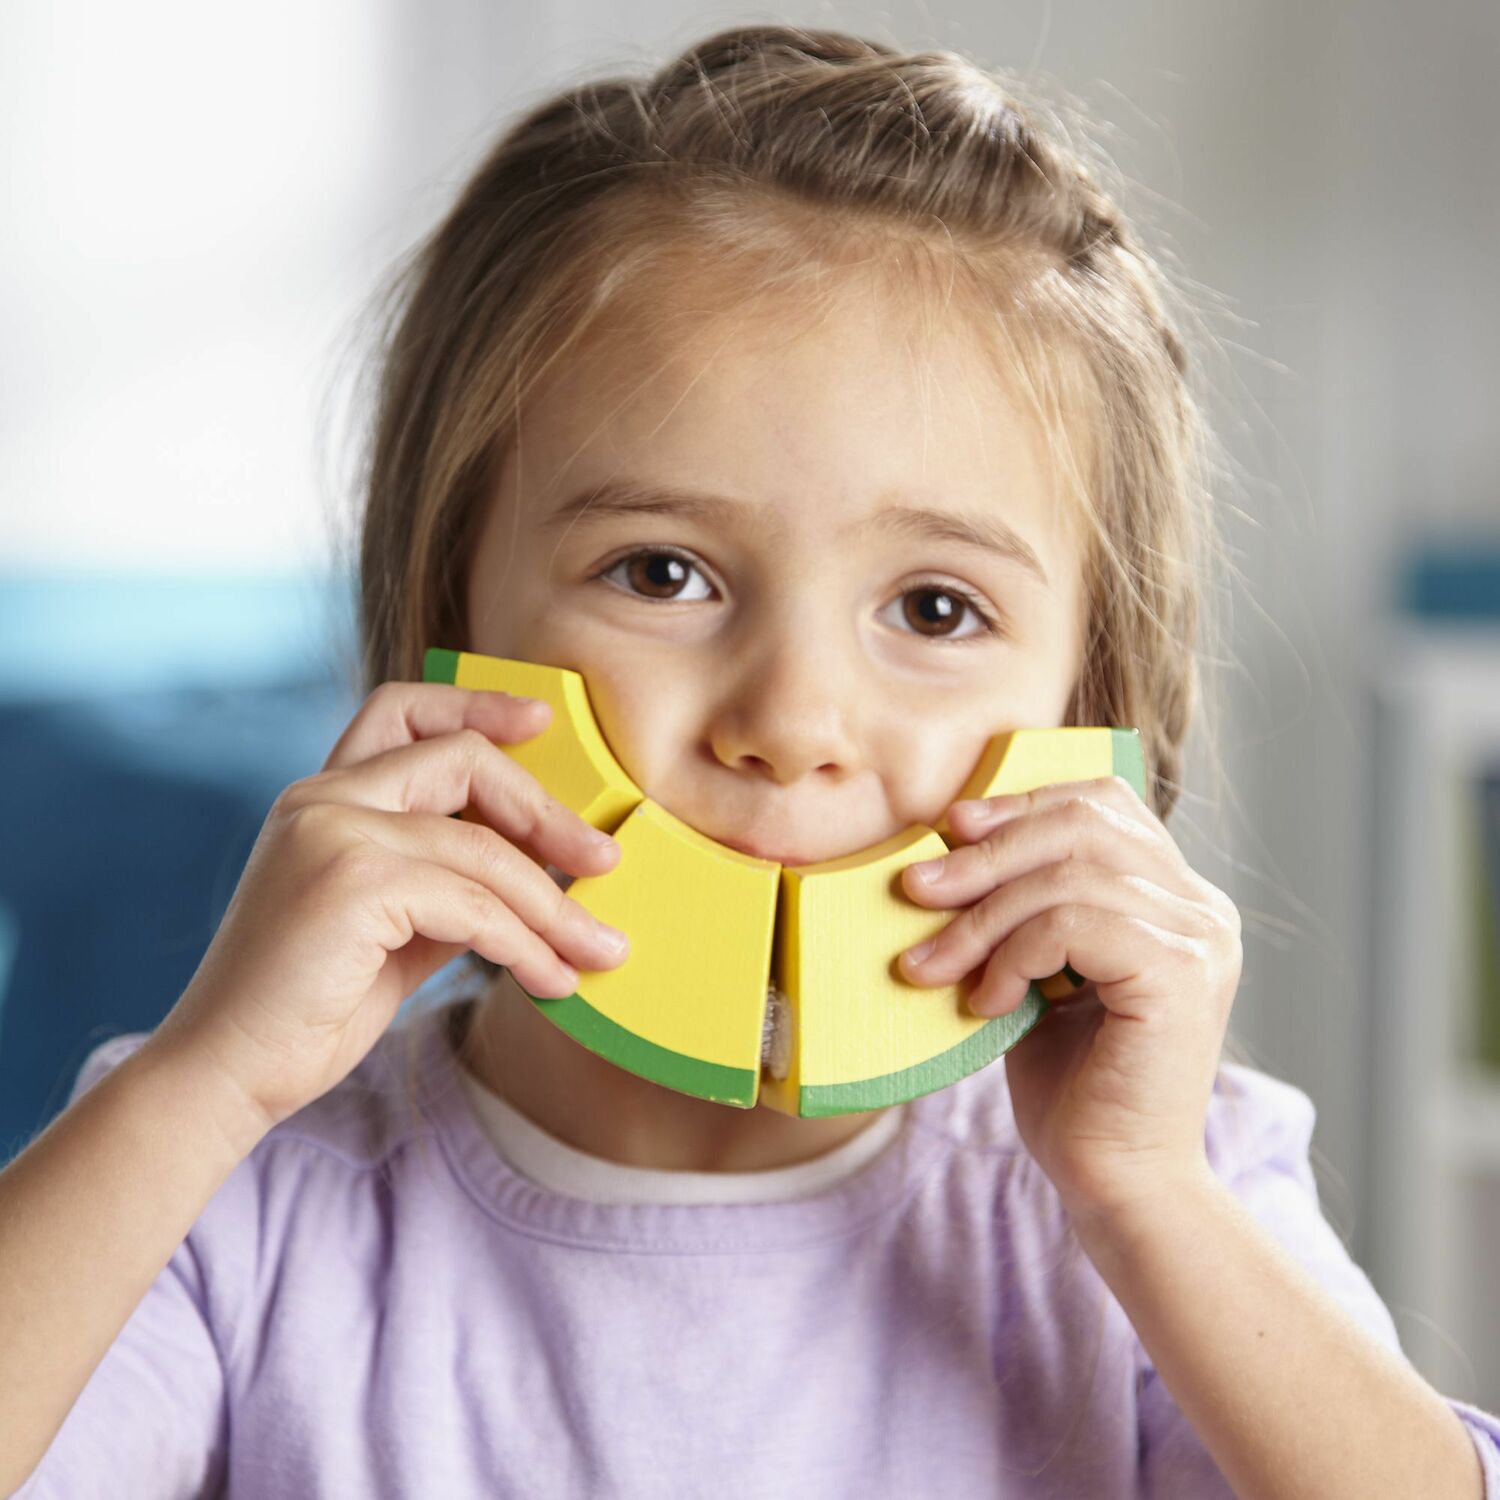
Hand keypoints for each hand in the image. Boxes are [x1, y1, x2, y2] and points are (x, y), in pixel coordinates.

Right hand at [149, 680, 630, 1133]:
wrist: (228, 1072)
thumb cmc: (307, 1007)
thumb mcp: (391, 928)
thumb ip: (446, 887)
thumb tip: (539, 879)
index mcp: (322, 798)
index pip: (402, 711)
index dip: (477, 704)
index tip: (541, 719)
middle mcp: (322, 800)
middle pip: (462, 759)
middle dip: (546, 809)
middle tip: (604, 857)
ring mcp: (333, 834)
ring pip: (484, 849)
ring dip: (555, 906)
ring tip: (600, 949)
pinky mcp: (352, 883)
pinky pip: (475, 906)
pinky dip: (528, 946)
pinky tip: (553, 981)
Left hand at [897, 777, 1241, 1223]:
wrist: (1114, 1184)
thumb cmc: (1072, 1089)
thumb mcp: (1038, 977)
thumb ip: (1019, 913)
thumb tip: (944, 851)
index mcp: (1174, 898)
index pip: (1101, 805)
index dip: (1021, 804)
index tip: (950, 827)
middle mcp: (1200, 907)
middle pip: (1082, 826)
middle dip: (986, 851)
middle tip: (915, 888)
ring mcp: (1199, 937)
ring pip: (1069, 875)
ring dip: (981, 916)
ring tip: (928, 964)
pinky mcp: (1182, 973)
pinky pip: (1074, 924)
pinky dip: (1012, 955)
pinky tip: (986, 1002)